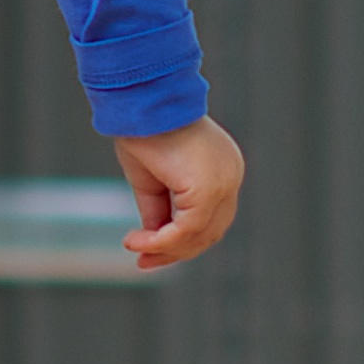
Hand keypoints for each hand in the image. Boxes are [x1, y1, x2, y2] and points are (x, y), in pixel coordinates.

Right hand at [112, 117, 245, 270]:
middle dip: (175, 251)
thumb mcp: (152, 179)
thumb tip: (154, 240)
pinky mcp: (209, 189)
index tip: (148, 250)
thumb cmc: (143, 129)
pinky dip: (161, 242)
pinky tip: (136, 241)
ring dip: (165, 249)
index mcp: (222, 170)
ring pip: (199, 236)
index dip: (181, 240)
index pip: (210, 218)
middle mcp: (230, 177)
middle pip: (210, 232)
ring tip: (134, 248)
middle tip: (142, 262)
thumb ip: (159, 210)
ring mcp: (224, 183)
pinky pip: (187, 230)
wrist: (141, 101)